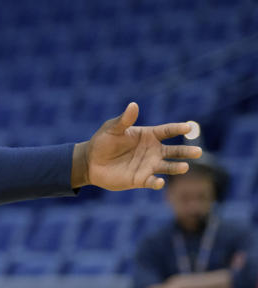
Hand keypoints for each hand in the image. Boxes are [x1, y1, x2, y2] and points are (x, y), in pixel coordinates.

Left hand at [72, 102, 201, 189]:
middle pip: (174, 151)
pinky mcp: (140, 179)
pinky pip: (152, 181)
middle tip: (198, 152)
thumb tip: (133, 105)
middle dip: (186, 151)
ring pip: (168, 167)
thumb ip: (124, 120)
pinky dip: (157, 182)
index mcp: (148, 136)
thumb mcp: (112, 129)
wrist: (90, 162)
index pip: (167, 131)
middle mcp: (153, 151)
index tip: (188, 128)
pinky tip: (159, 181)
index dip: (178, 129)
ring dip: (176, 167)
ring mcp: (148, 166)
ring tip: (185, 167)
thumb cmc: (102, 142)